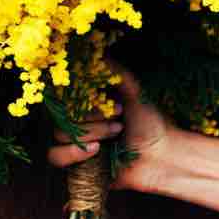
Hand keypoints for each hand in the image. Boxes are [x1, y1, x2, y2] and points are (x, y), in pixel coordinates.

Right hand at [46, 59, 174, 193]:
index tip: (108, 98)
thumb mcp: (134, 90)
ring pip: (59, 134)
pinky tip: (95, 149)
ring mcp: (75, 143)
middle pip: (61, 113)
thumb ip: (115, 71)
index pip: (64, 93)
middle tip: (119, 118)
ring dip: (89, 132)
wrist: (163, 155)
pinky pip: (56, 156)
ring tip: (115, 133)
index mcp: (88, 104)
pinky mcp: (75, 166)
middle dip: (92, 116)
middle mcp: (79, 122)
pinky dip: (74, 152)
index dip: (81, 95)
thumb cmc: (150, 122)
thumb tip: (98, 53)